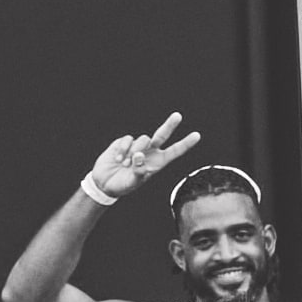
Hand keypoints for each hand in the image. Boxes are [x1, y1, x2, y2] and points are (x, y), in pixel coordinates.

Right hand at [82, 111, 197, 206]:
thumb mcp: (133, 182)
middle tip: (178, 116)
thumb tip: (139, 156)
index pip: (174, 152)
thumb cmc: (122, 185)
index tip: (197, 135)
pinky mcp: (123, 142)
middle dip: (170, 125)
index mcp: (157, 163)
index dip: (185, 144)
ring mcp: (137, 146)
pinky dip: (123, 149)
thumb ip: (138, 170)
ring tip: (124, 163)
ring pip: (143, 139)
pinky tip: (117, 158)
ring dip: (134, 151)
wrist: (104, 183)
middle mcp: (149, 152)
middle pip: (162, 135)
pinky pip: (128, 139)